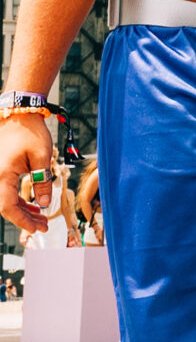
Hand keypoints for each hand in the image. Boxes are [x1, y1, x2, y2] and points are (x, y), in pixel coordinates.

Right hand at [0, 117, 55, 233]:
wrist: (19, 113)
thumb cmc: (30, 132)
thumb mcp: (42, 157)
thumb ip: (43, 182)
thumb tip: (45, 204)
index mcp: (1, 175)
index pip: (8, 208)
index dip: (23, 221)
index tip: (39, 229)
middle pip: (5, 207)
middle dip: (24, 218)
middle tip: (44, 226)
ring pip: (5, 200)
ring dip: (22, 210)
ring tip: (41, 216)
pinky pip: (5, 190)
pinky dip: (17, 199)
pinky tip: (32, 204)